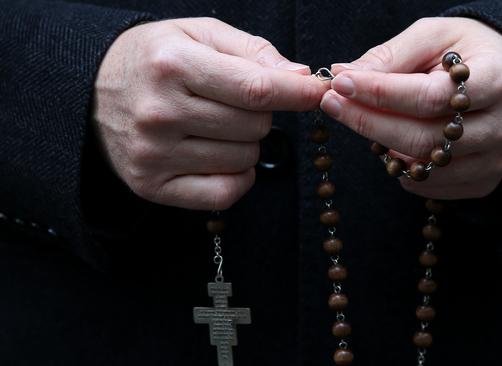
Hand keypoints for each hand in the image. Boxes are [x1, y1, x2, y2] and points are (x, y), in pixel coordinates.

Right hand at [94, 18, 328, 209]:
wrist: (91, 90)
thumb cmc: (154, 58)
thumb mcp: (198, 34)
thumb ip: (252, 51)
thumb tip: (299, 78)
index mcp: (173, 65)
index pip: (255, 89)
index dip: (297, 94)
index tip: (319, 92)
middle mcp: (160, 113)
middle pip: (255, 127)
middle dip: (260, 114)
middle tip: (235, 102)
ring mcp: (153, 154)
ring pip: (245, 159)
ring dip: (246, 144)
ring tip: (217, 125)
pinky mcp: (151, 186)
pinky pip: (223, 193)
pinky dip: (237, 177)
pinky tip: (222, 157)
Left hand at [322, 17, 501, 198]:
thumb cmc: (466, 52)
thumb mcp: (433, 36)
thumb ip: (391, 55)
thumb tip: (344, 75)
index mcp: (498, 80)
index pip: (429, 97)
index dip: (379, 93)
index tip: (341, 83)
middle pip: (424, 138)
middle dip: (369, 122)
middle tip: (333, 104)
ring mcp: (497, 159)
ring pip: (425, 167)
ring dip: (383, 147)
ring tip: (364, 121)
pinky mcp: (485, 181)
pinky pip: (431, 186)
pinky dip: (403, 169)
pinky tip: (393, 144)